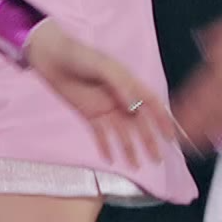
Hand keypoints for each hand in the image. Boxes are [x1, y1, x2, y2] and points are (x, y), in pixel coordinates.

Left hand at [24, 21, 172, 167]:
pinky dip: (106, 146)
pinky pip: (100, 134)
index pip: (151, 103)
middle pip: (139, 123)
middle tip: (157, 159)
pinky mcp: (89, 114)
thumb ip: (120, 85)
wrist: (50, 57)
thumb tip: (134, 108)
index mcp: (127, 84)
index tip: (171, 137)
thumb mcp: (103, 66)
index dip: (163, 120)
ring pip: (122, 132)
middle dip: (149, 141)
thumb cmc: (78, 55)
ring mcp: (104, 108)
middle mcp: (119, 98)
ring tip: (136, 166)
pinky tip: (111, 160)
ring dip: (130, 148)